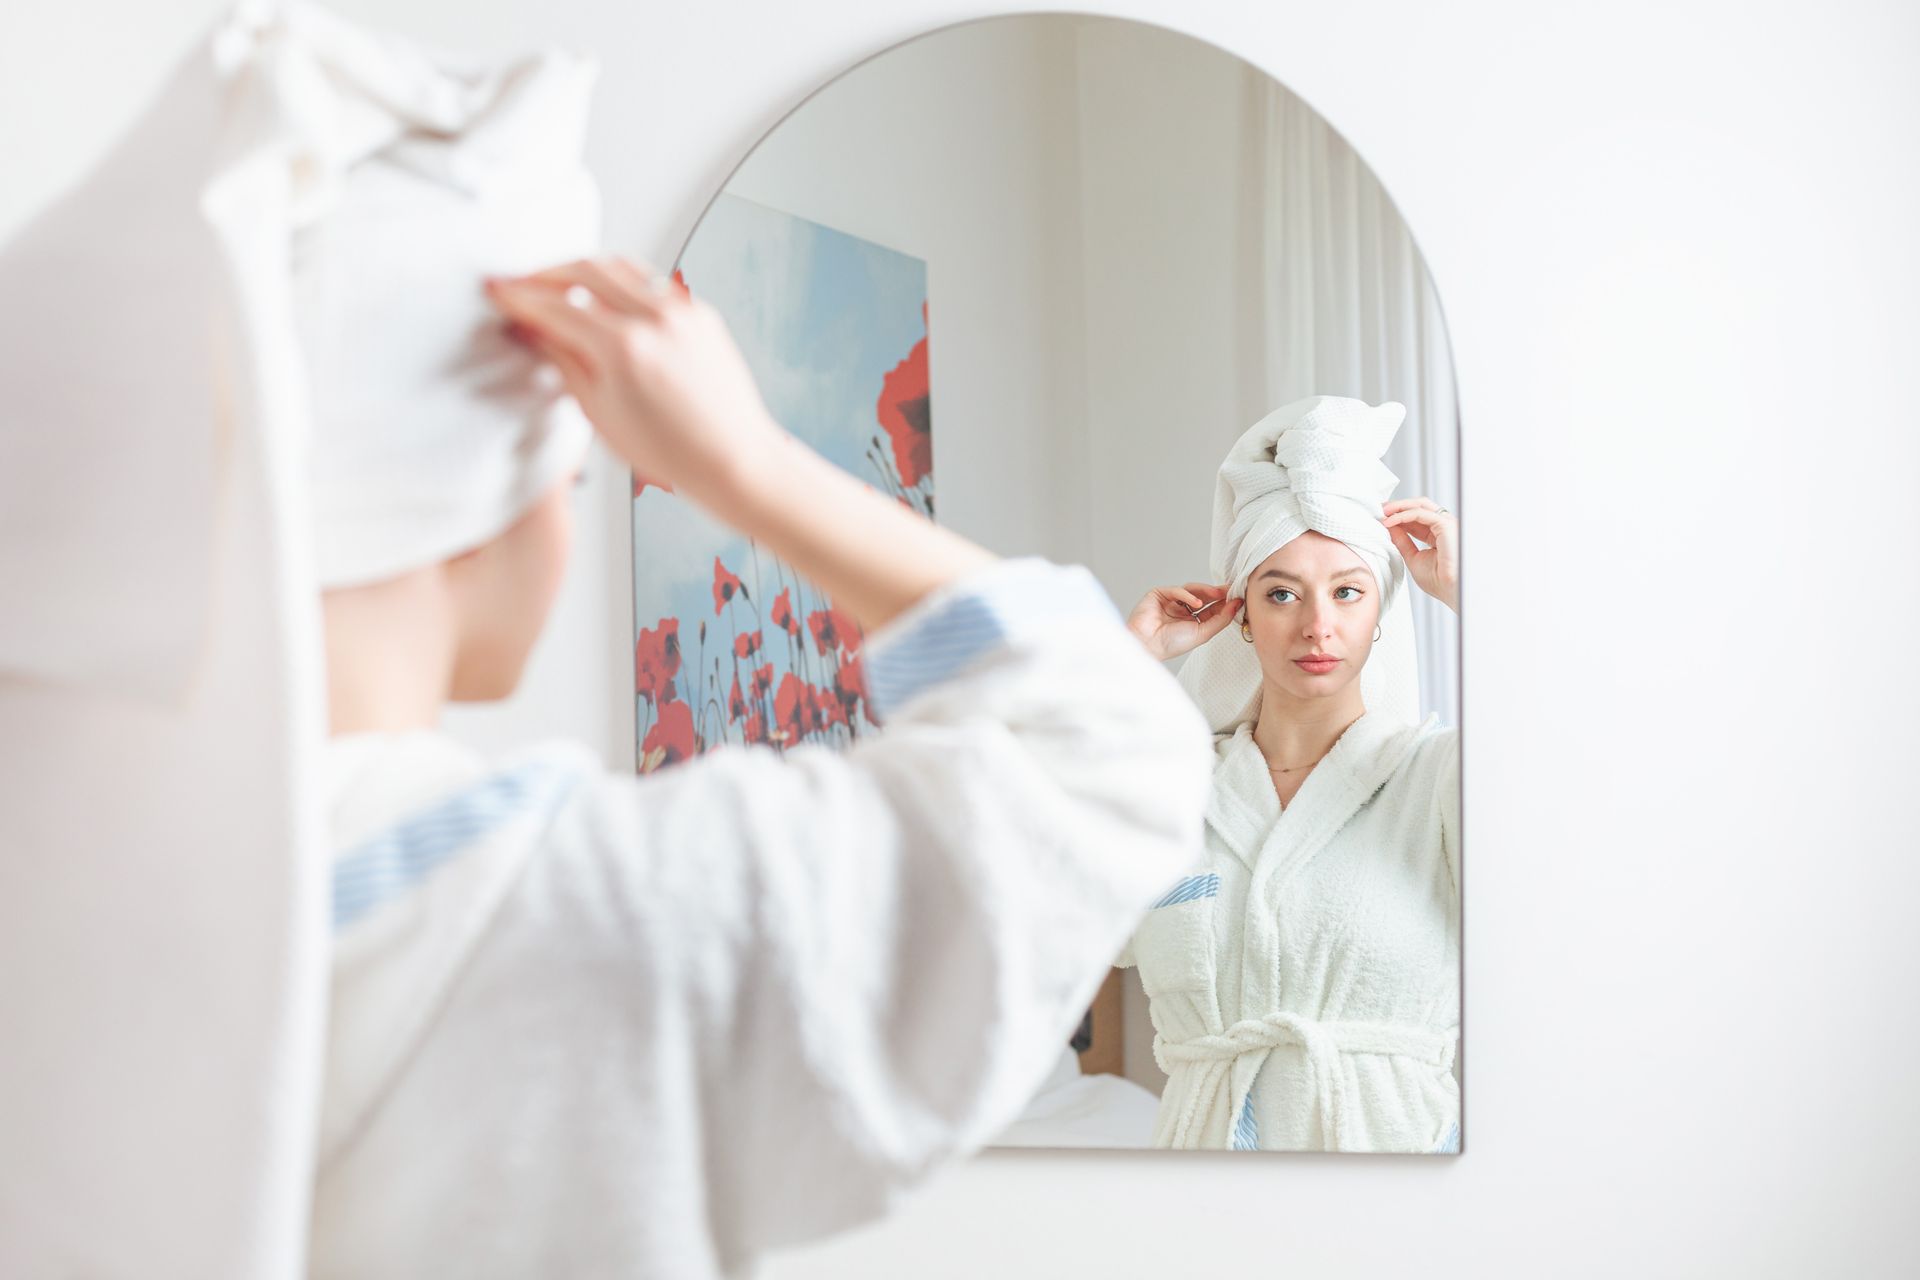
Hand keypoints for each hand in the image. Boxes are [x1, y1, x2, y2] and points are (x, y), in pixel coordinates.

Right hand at [485, 258, 783, 505]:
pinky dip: (619, 279)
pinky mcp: (701, 313)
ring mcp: (684, 311)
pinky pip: (650, 281)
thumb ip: (563, 360)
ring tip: (557, 284)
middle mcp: (657, 320)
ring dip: (582, 267)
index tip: (498, 291)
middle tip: (520, 282)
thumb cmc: (671, 452)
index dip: (520, 297)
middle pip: (584, 269)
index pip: (557, 307)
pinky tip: (602, 294)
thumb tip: (532, 329)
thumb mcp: (599, 411)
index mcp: (625, 348)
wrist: (734, 459)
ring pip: (619, 265)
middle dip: (545, 272)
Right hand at [1126, 583, 1241, 661]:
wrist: (1147, 644)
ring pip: (1192, 590)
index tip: (1240, 596)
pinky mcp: (1159, 594)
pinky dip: (1188, 595)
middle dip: (1218, 593)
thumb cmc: (1172, 644)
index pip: (1213, 608)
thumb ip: (1221, 619)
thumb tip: (1238, 604)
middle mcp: (1183, 610)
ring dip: (1206, 591)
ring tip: (1218, 593)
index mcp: (1193, 621)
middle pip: (1205, 596)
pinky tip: (1196, 603)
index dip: (1226, 602)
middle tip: (1232, 589)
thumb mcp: (1203, 633)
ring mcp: (1171, 602)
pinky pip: (1177, 590)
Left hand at [1382, 498, 1458, 610]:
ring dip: (1398, 507)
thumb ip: (1402, 541)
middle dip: (1397, 507)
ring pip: (1420, 505)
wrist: (1451, 591)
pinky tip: (1389, 521)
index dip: (1397, 517)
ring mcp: (1446, 524)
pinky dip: (1402, 515)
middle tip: (1379, 510)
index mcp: (1437, 535)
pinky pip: (1420, 513)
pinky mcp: (1446, 525)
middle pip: (1419, 507)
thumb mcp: (1413, 558)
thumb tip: (1389, 527)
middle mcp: (1444, 527)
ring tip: (1382, 512)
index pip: (1415, 519)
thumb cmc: (1439, 581)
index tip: (1380, 519)